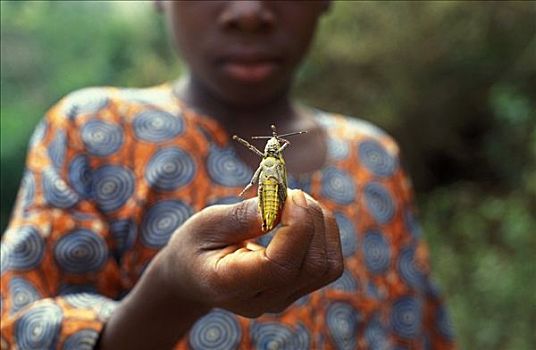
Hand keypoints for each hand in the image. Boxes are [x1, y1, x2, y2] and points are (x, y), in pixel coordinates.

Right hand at [158, 189, 342, 316]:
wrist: (193, 276)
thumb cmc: (196, 245)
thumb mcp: (205, 224)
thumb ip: (242, 217)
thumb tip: (280, 202)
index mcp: (230, 285)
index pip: (280, 266)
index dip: (297, 227)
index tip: (290, 194)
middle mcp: (263, 300)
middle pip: (313, 266)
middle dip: (312, 219)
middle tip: (290, 192)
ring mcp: (283, 299)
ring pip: (328, 266)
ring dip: (322, 225)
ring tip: (296, 202)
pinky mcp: (297, 290)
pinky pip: (329, 266)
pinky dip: (325, 234)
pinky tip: (304, 216)